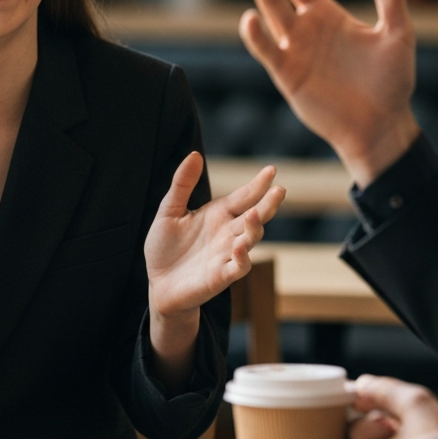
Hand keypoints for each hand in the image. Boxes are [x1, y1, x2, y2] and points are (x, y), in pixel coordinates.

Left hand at [144, 151, 284, 387]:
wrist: (158, 284)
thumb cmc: (165, 248)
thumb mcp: (169, 210)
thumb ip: (182, 184)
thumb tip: (195, 154)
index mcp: (218, 215)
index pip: (243, 196)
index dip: (258, 184)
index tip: (271, 170)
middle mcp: (228, 232)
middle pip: (255, 216)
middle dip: (268, 204)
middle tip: (279, 190)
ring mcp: (227, 254)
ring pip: (250, 239)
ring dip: (255, 228)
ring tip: (255, 214)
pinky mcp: (221, 275)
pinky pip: (238, 266)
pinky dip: (242, 257)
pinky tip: (240, 246)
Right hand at [234, 0, 419, 186]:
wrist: (381, 126)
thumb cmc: (391, 83)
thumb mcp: (397, 35)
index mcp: (327, 15)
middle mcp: (305, 30)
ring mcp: (294, 53)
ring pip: (269, 14)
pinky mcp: (288, 77)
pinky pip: (268, 52)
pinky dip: (257, 36)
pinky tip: (250, 17)